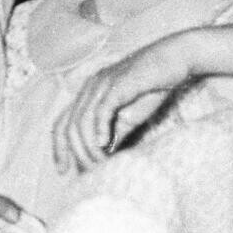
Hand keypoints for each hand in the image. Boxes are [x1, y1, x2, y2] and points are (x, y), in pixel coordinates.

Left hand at [53, 35, 194, 172]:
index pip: (61, 123)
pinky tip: (104, 145)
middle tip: (92, 172)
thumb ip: (114, 135)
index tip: (63, 171)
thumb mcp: (129, 118)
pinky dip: (99, 129)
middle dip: (77, 154)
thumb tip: (103, 158)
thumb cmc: (151, 88)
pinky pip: (101, 109)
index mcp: (86, 95)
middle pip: (69, 127)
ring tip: (101, 164)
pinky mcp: (117, 83)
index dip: (58, 148)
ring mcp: (101, 84)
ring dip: (89, 147)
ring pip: (82, 121)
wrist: (174, 60)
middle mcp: (88, 88)